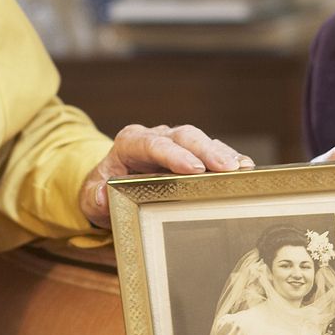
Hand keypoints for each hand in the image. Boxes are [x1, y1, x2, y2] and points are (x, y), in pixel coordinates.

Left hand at [80, 123, 253, 227]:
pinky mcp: (190, 153)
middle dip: (206, 151)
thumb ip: (94, 198)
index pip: (153, 144)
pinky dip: (227, 157)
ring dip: (221, 153)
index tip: (194, 169)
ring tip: (242, 168)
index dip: (174, 154)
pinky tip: (244, 168)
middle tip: (226, 168)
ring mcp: (175, 143)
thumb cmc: (103, 189)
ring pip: (200, 140)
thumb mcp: (90, 197)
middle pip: (183, 136)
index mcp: (130, 143)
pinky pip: (210, 150)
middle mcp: (155, 137)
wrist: (109, 185)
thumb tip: (102, 197)